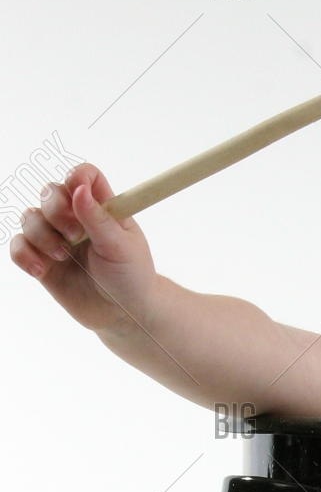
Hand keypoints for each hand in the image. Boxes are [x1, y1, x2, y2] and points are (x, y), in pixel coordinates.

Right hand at [10, 162, 160, 336]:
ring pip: (29, 217)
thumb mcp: (121, 247)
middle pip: (50, 192)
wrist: (123, 316)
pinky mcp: (43, 261)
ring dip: (42, 235)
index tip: (77, 195)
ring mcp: (57, 239)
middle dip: (55, 210)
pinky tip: (41, 270)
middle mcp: (77, 219)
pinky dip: (24, 254)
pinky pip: (18, 246)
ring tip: (63, 257)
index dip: (76, 178)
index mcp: (102, 208)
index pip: (84, 176)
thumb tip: (79, 189)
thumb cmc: (131, 278)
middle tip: (74, 235)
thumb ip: (98, 218)